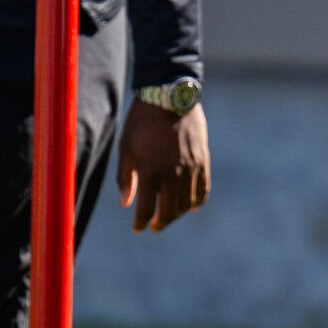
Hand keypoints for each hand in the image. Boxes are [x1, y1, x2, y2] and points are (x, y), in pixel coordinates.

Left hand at [118, 99, 210, 231]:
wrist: (169, 98)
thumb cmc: (141, 122)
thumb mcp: (126, 148)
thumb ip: (125, 178)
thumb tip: (125, 204)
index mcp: (149, 171)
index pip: (146, 208)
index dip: (141, 222)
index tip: (137, 229)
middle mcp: (172, 174)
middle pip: (169, 211)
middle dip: (160, 222)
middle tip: (154, 226)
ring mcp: (190, 169)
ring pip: (187, 204)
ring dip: (178, 214)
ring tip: (169, 215)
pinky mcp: (203, 162)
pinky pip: (203, 190)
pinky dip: (197, 201)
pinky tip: (191, 207)